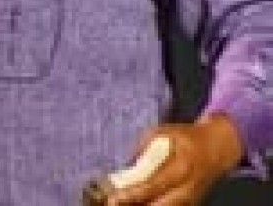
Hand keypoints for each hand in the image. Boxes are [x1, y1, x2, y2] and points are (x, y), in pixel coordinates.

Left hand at [106, 114, 243, 204]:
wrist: (215, 148)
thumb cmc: (184, 137)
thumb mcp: (163, 132)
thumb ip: (144, 148)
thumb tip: (125, 165)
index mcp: (182, 164)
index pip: (156, 184)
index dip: (134, 193)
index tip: (114, 197)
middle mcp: (189, 186)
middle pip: (162, 205)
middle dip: (137, 205)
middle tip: (114, 204)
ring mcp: (192, 198)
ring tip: (123, 204)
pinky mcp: (192, 204)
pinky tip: (137, 203)